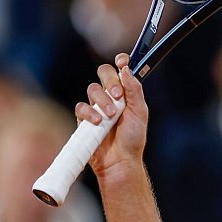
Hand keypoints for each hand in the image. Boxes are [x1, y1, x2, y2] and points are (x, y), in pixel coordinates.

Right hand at [75, 53, 149, 177]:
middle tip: (118, 95)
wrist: (120, 160)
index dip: (121, 61)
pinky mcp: (84, 118)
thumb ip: (134, 90)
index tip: (122, 61)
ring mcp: (96, 106)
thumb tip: (126, 69)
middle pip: (104, 73)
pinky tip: (98, 122)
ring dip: (102, 100)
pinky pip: (81, 107)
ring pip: (92, 89)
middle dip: (110, 81)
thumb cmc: (132, 138)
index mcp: (125, 92)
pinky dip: (89, 113)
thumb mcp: (140, 113)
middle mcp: (110, 96)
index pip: (121, 70)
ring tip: (111, 116)